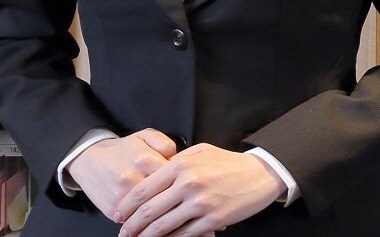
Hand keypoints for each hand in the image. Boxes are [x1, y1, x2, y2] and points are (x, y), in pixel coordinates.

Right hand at [67, 129, 178, 222]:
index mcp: (143, 159)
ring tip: (169, 208)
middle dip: (174, 198)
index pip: (174, 175)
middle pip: (164, 195)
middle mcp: (132, 179)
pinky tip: (152, 216)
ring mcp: (121, 197)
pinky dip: (146, 220)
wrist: (89, 160)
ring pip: (150, 211)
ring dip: (161, 212)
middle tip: (180, 198)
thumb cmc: (122, 149)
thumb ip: (166, 143)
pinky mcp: (113, 211)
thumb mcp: (145, 136)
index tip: (184, 181)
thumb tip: (179, 158)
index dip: (182, 179)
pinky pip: (135, 219)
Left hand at [115, 144, 286, 236]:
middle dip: (131, 226)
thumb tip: (151, 177)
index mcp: (181, 165)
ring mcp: (200, 203)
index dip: (126, 205)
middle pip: (149, 211)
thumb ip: (175, 161)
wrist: (261, 173)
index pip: (144, 189)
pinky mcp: (213, 219)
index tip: (118, 215)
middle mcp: (188, 184)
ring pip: (163, 226)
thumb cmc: (228, 162)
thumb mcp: (200, 152)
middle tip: (123, 234)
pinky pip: (184, 234)